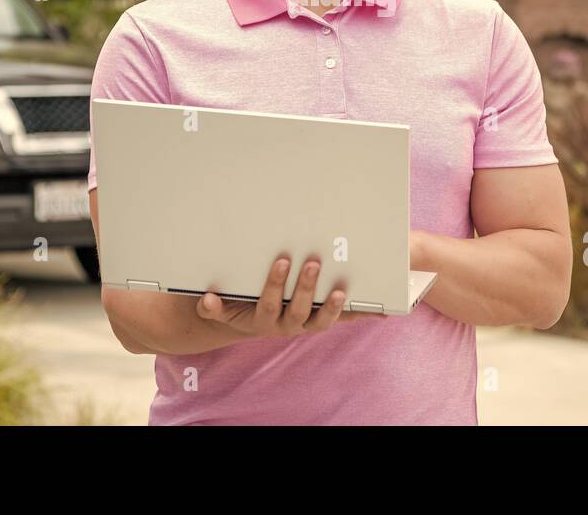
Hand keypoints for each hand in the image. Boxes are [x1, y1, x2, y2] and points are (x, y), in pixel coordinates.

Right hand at [195, 255, 383, 337]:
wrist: (247, 322)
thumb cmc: (237, 305)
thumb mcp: (221, 307)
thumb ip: (212, 306)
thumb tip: (206, 298)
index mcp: (262, 319)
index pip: (269, 303)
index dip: (276, 285)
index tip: (282, 262)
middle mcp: (286, 325)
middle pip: (298, 309)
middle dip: (306, 286)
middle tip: (314, 261)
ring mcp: (306, 324)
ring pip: (322, 320)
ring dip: (334, 306)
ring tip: (342, 290)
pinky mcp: (322, 320)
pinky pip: (343, 320)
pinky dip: (361, 315)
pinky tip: (381, 309)